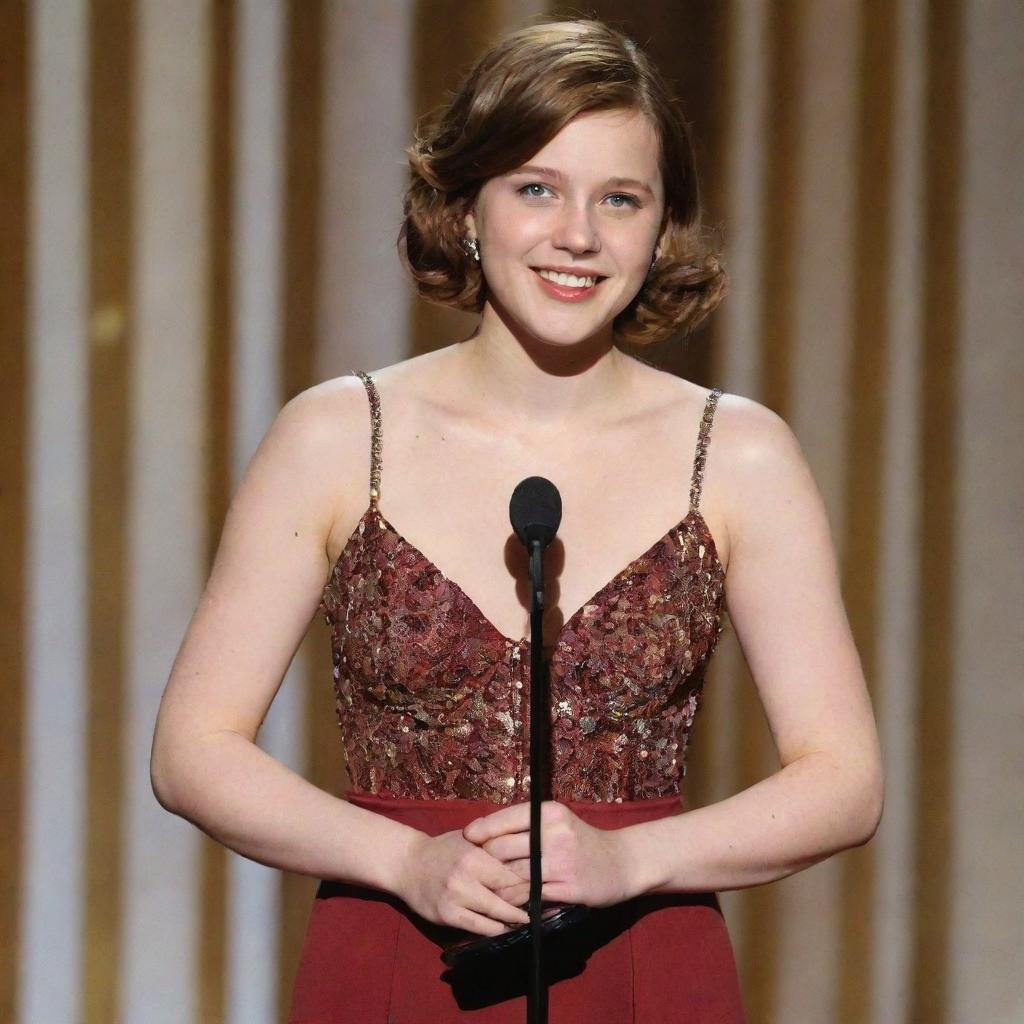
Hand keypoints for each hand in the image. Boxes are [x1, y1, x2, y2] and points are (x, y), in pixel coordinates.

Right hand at [393, 829, 531, 936]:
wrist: (407, 863)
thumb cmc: (442, 848)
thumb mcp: (468, 838)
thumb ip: (492, 843)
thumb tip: (523, 846)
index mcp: (473, 856)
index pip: (508, 874)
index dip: (526, 883)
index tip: (540, 887)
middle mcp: (465, 878)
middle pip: (504, 896)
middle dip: (523, 904)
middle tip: (538, 908)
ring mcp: (455, 898)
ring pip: (493, 915)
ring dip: (511, 920)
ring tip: (525, 921)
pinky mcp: (447, 915)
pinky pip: (476, 926)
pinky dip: (493, 929)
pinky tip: (503, 928)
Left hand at [461, 800, 636, 909]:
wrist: (623, 862)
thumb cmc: (582, 841)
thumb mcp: (557, 822)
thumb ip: (526, 825)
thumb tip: (484, 831)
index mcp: (548, 813)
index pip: (502, 819)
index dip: (479, 831)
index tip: (466, 840)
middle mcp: (554, 833)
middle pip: (501, 849)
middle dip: (483, 861)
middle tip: (472, 870)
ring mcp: (561, 861)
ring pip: (512, 875)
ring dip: (496, 886)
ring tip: (484, 891)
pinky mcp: (568, 887)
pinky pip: (530, 896)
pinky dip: (516, 902)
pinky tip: (508, 905)